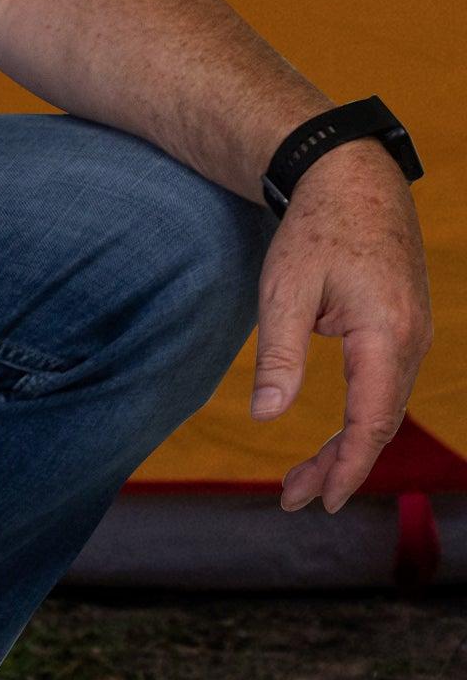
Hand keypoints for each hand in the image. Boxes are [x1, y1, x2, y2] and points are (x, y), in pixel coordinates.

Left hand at [251, 141, 432, 513]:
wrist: (352, 178)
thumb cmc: (315, 231)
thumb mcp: (283, 293)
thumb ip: (278, 358)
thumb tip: (266, 416)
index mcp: (385, 333)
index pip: (371, 420)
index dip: (346, 466)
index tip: (322, 502)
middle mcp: (411, 337)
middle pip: (380, 424)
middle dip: (339, 468)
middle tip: (293, 500)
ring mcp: (413, 332)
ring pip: (384, 410)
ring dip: (347, 449)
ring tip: (302, 481)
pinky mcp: (403, 328)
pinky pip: (385, 389)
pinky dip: (360, 421)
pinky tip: (331, 443)